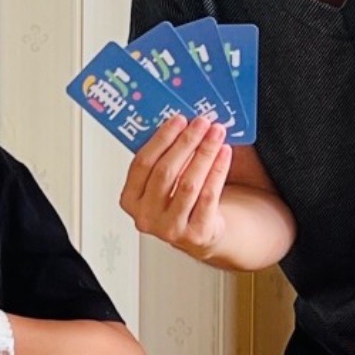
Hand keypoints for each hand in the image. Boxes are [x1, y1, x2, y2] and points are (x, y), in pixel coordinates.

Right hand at [119, 115, 230, 260]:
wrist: (198, 231)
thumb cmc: (178, 200)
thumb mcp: (162, 181)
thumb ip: (163, 156)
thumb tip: (181, 123)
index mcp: (131, 199)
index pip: (142, 164)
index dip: (161, 139)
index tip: (178, 120)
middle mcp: (146, 216)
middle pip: (165, 172)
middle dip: (186, 143)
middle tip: (201, 123)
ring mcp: (170, 229)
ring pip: (189, 184)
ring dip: (204, 153)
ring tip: (216, 134)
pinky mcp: (195, 234)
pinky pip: (209, 196)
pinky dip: (218, 170)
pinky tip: (224, 153)